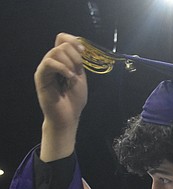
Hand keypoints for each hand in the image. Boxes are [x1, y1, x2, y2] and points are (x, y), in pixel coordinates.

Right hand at [36, 33, 87, 160]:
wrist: (68, 116)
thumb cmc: (74, 100)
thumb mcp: (80, 77)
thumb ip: (78, 62)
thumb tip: (79, 46)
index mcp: (62, 61)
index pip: (62, 39)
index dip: (73, 41)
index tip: (83, 51)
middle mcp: (52, 62)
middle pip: (61, 44)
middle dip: (75, 56)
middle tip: (78, 70)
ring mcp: (45, 68)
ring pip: (56, 51)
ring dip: (70, 63)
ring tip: (73, 76)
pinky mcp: (41, 76)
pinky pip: (49, 62)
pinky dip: (62, 68)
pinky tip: (69, 77)